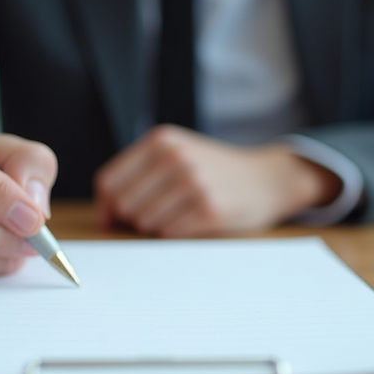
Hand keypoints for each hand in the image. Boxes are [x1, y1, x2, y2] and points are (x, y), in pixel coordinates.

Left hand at [94, 125, 341, 236]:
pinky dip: (177, 233)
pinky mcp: (210, 209)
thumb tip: (105, 216)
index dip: (106, 206)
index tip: (111, 220)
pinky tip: (195, 220)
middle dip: (134, 216)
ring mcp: (193, 182)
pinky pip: (169, 233)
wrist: (267, 178)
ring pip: (145, 222)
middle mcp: (175, 157)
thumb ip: (138, 175)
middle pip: (124, 205)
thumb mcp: (177, 154)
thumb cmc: (214, 170)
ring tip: (182, 213)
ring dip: (157, 226)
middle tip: (159, 213)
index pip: (109, 181)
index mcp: (161, 140)